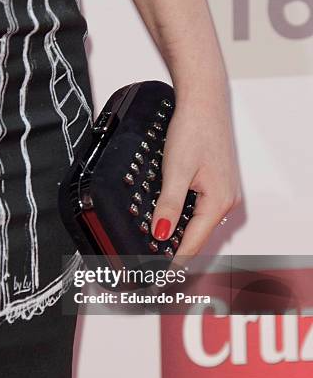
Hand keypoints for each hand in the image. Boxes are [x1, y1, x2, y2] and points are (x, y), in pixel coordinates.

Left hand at [151, 86, 241, 255]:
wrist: (204, 101)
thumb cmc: (195, 130)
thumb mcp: (175, 170)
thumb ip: (168, 204)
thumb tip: (161, 234)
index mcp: (218, 202)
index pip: (194, 243)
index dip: (175, 261)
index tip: (160, 276)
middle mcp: (225, 200)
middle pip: (197, 236)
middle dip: (176, 251)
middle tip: (154, 264)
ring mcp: (222, 191)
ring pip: (197, 223)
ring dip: (179, 234)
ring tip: (158, 247)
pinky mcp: (216, 182)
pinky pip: (199, 209)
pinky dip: (184, 218)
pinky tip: (170, 219)